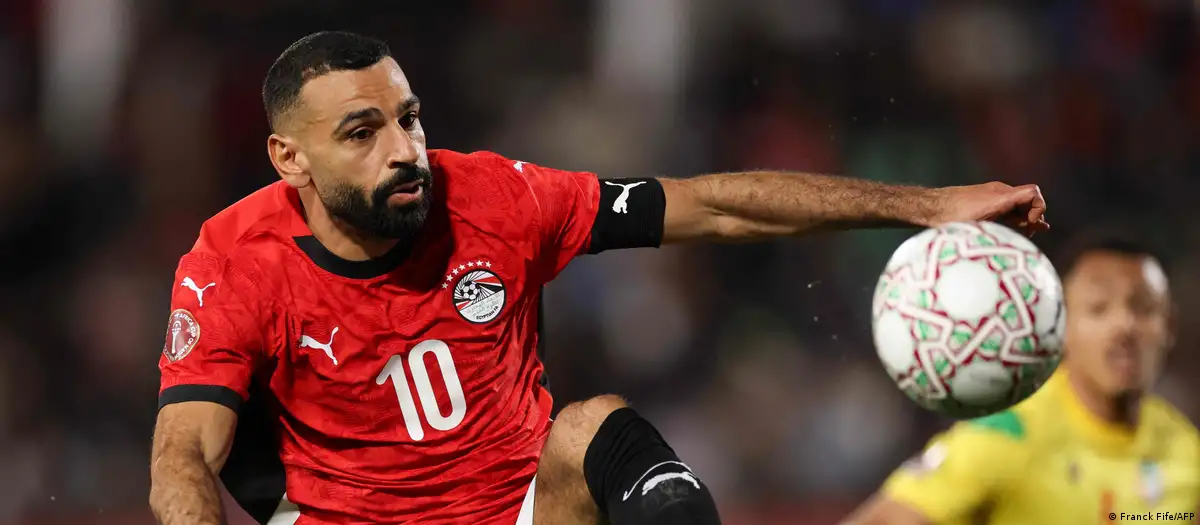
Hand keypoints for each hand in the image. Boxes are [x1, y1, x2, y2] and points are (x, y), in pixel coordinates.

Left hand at [933, 182, 1048, 235]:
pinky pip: (1005, 205)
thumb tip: (1038, 230)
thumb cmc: (951, 217)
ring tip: (1026, 234)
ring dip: (1023, 218)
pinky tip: (1012, 229)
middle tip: (1030, 234)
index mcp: (999, 197)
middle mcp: (998, 192)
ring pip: (1017, 204)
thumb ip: (1010, 226)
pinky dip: (1012, 217)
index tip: (1028, 225)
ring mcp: (992, 194)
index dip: (1038, 209)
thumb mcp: (981, 226)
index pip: (1033, 193)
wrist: (929, 206)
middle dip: (1033, 217)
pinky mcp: (984, 199)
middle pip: (1028, 200)